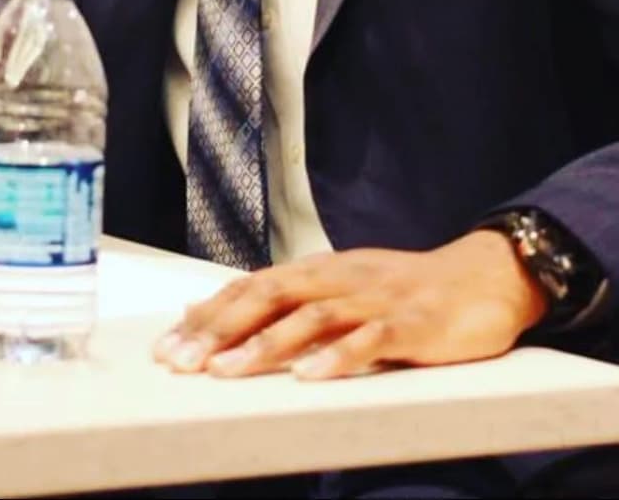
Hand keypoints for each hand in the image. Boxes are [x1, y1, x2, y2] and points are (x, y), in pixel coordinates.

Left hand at [153, 231, 548, 381]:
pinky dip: (338, 357)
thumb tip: (217, 315)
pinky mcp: (410, 323)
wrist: (481, 277)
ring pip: (310, 318)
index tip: (166, 346)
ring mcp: (372, 299)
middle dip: (219, 331)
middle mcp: (335, 278)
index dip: (206, 316)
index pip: (248, 289)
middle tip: (181, 363)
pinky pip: (370, 340)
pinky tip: (310, 377)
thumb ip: (284, 302)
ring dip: (265, 346)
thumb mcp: (337, 289)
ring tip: (227, 372)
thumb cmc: (401, 292)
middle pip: (267, 299)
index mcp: (314, 271)